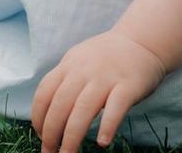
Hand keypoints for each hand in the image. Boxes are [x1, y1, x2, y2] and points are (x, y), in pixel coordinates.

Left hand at [31, 29, 166, 152]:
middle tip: (50, 152)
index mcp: (70, 64)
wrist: (142, 41)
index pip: (45, 93)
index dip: (39, 118)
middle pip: (61, 104)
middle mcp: (85, 70)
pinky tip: (102, 142)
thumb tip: (46, 116)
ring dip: (72, 137)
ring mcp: (106, 77)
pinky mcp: (128, 86)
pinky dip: (108, 126)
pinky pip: (115, 108)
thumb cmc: (107, 56)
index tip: (41, 136)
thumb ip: (64, 80)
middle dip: (52, 133)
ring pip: (83, 109)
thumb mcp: (79, 59)